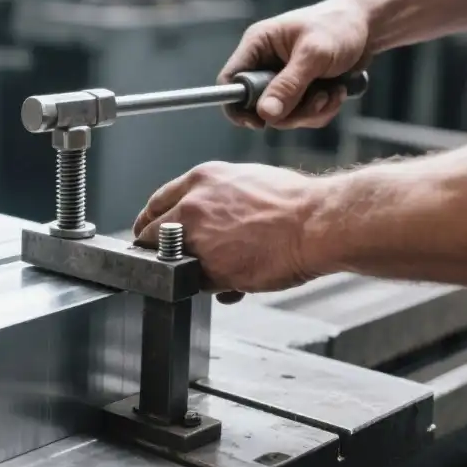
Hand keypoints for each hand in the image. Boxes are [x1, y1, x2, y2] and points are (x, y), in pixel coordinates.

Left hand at [132, 162, 333, 299]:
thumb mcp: (245, 181)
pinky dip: (213, 287)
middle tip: (168, 259)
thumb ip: (216, 198)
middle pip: (150, 234)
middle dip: (157, 249)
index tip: (150, 231)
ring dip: (189, 269)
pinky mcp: (211, 269)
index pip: (157, 203)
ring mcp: (198, 239)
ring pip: (174, 262)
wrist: (316, 223)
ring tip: (218, 269)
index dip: (152, 221)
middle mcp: (192, 207)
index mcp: (200, 180)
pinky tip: (234, 283)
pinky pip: (199, 284)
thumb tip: (207, 215)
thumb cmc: (293, 203)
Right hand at [219, 0, 370, 128]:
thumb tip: (265, 114)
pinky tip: (337, 92)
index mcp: (258, 46)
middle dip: (290, 111)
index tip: (258, 123)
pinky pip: (302, 116)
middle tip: (316, 100)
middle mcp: (265, 64)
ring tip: (332, 92)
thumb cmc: (339, 27)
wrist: (369, 26)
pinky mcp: (300, 91)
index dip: (237, 105)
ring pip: (283, 115)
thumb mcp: (313, 55)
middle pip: (259, 106)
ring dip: (311, 111)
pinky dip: (321, 110)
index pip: (230, 81)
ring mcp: (283, 80)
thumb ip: (289, 85)